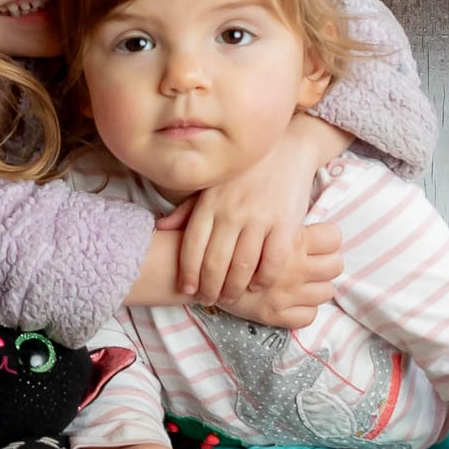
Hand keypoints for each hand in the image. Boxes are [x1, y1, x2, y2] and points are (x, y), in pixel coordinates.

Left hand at [174, 113, 347, 303]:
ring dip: (234, 288)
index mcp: (210, 203)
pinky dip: (264, 278)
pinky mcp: (286, 223)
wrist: (288, 149)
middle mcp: (232, 212)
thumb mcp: (211, 185)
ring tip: (231, 297)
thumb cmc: (245, 171)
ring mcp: (259, 218)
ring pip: (242, 266)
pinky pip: (273, 261)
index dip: (188, 273)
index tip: (188, 289)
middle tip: (210, 299)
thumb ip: (187, 209)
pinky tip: (259, 284)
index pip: (192, 247)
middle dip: (210, 287)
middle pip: (215, 262)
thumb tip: (160, 229)